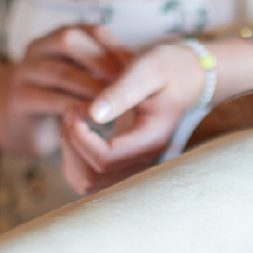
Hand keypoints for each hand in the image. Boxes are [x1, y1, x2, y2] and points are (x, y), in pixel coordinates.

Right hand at [3, 25, 128, 155]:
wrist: (24, 125)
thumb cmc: (65, 98)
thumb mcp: (86, 77)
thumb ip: (107, 69)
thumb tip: (145, 69)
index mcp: (59, 37)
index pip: (92, 30)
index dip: (116, 48)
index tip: (137, 71)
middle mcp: (39, 48)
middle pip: (70, 40)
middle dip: (101, 62)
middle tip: (124, 85)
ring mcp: (25, 71)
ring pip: (59, 71)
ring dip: (90, 87)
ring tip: (113, 104)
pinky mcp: (20, 99)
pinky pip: (48, 99)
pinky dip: (74, 108)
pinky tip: (93, 120)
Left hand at [60, 43, 206, 194]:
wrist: (183, 80)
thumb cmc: (165, 70)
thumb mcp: (147, 69)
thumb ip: (121, 91)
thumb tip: (94, 113)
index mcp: (151, 141)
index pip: (105, 159)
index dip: (80, 137)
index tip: (75, 106)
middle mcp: (144, 162)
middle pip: (92, 176)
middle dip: (71, 143)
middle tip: (71, 109)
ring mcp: (134, 168)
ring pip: (86, 183)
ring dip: (70, 153)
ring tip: (73, 120)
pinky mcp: (123, 167)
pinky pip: (88, 180)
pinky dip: (74, 160)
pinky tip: (78, 132)